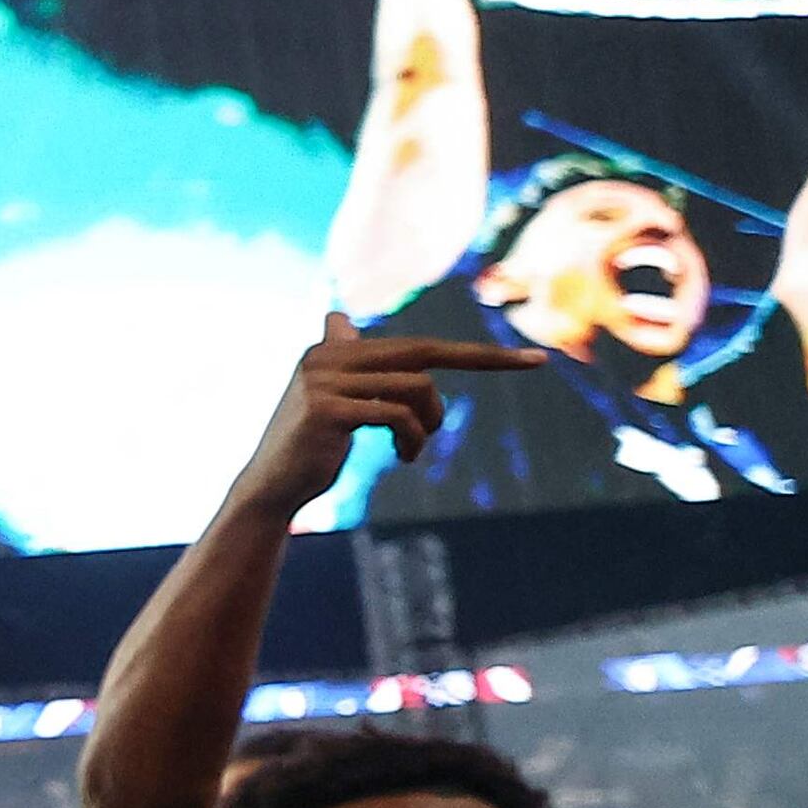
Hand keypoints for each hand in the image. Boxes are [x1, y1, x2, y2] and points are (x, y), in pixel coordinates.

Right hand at [236, 311, 538, 509]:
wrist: (270, 488)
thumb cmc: (309, 447)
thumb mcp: (331, 398)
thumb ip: (343, 361)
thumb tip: (337, 318)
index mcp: (332, 350)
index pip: (416, 345)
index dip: (472, 352)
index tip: (534, 359)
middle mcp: (326, 356)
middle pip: (422, 353)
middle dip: (484, 359)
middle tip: (537, 363)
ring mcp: (324, 382)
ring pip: (415, 388)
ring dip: (427, 424)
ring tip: (412, 449)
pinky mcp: (327, 410)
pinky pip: (398, 415)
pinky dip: (411, 438)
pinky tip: (402, 456)